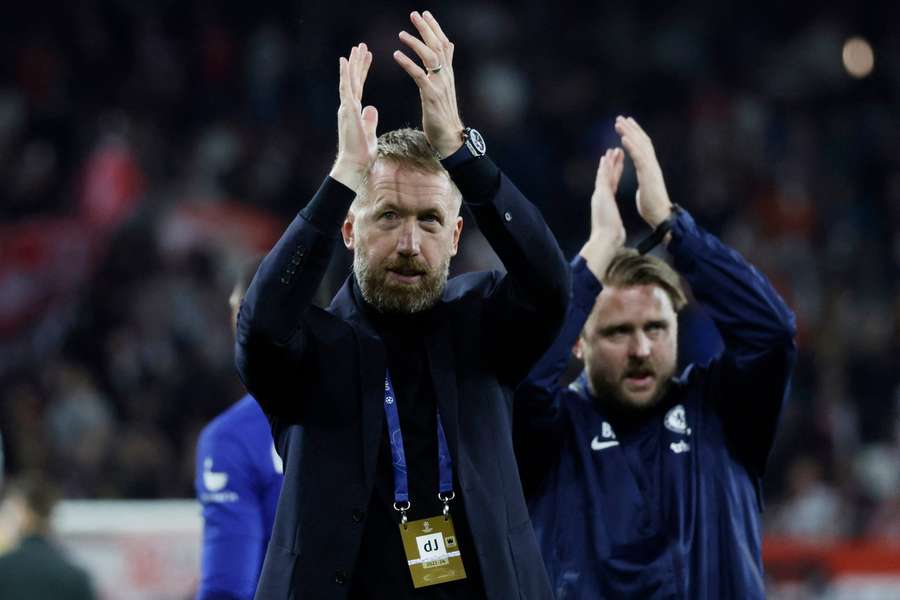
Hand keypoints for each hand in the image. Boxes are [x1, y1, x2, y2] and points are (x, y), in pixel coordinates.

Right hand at [329, 43, 377, 190]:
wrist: (354, 164)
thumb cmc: (361, 154)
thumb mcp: (369, 133)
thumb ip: (369, 120)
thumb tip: (372, 108)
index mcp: (354, 111)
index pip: (359, 87)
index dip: (362, 72)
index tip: (367, 57)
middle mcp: (348, 107)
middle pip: (353, 80)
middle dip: (357, 63)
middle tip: (361, 46)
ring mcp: (347, 108)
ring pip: (349, 80)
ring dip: (352, 63)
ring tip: (357, 47)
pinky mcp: (348, 110)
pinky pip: (346, 88)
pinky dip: (345, 74)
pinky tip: (345, 60)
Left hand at [393, 11, 463, 157]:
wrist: (449, 137)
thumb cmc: (444, 115)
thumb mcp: (446, 87)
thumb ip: (446, 66)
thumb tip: (449, 47)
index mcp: (448, 73)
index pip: (444, 44)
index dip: (435, 28)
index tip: (425, 14)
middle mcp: (446, 76)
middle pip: (438, 46)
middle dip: (426, 28)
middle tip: (414, 14)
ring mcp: (440, 85)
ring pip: (430, 57)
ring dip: (416, 43)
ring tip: (401, 33)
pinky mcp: (431, 96)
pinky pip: (418, 75)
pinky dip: (407, 63)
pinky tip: (396, 54)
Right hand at [579, 148, 625, 280]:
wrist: (605, 239)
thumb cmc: (611, 237)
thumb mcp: (614, 228)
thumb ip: (615, 226)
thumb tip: (618, 232)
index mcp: (606, 203)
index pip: (611, 185)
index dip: (614, 174)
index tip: (617, 165)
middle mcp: (601, 197)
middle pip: (607, 177)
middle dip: (612, 164)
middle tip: (614, 151)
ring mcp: (600, 194)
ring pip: (604, 174)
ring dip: (608, 162)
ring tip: (612, 150)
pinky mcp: (601, 194)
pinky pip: (603, 177)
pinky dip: (605, 166)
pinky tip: (606, 157)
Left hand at [615, 116, 672, 227]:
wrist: (660, 215)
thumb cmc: (652, 205)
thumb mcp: (646, 187)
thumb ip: (645, 179)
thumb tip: (644, 179)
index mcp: (650, 167)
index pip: (643, 146)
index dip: (635, 135)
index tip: (627, 125)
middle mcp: (652, 164)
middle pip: (642, 141)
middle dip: (631, 128)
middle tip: (620, 118)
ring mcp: (651, 168)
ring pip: (640, 145)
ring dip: (629, 133)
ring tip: (618, 123)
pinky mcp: (648, 174)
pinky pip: (638, 157)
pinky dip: (631, 147)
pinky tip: (623, 139)